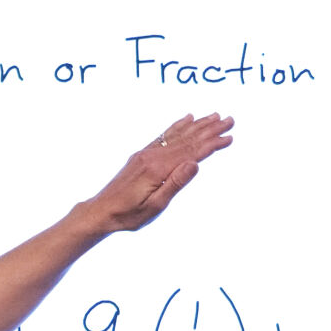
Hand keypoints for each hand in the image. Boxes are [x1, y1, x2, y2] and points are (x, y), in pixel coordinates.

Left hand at [80, 113, 233, 234]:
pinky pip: (164, 135)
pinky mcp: (142, 155)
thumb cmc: (128, 214)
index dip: (212, 144)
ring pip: (177, 134)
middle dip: (210, 129)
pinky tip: (187, 119)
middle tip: (229, 120)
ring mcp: (147, 153)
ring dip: (197, 124)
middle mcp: (153, 156)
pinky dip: (178, 126)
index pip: (192, 152)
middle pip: (187, 139)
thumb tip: (194, 164)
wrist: (101, 210)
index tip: (228, 137)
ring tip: (214, 116)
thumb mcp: (155, 206)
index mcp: (158, 168)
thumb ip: (175, 183)